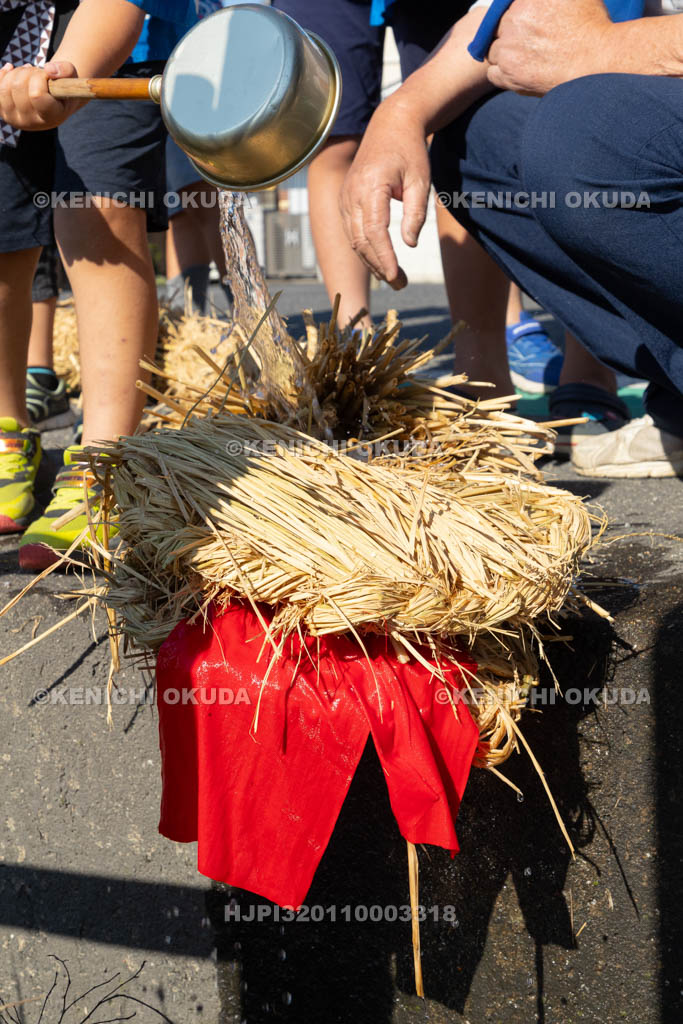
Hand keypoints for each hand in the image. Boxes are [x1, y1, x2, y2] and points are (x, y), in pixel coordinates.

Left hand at [0, 60, 79, 129]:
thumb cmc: (64, 89)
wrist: (53, 102)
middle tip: (39, 74)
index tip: (48, 76)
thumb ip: (66, 70)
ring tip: (30, 75)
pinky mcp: (2, 112)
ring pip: (6, 85)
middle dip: (29, 72)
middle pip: (18, 86)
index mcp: (50, 118)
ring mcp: (14, 119)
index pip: (36, 94)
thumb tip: (48, 68)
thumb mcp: (72, 79)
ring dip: (18, 72)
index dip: (40, 77)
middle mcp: (30, 123)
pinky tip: (12, 70)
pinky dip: (4, 74)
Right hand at [340, 99, 430, 288]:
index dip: (385, 258)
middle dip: (380, 267)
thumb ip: (416, 214)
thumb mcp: (421, 180)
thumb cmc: (410, 152)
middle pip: (361, 241)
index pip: (375, 232)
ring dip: (372, 262)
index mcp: (371, 187)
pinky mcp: (345, 200)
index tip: (396, 277)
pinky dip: (365, 250)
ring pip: (354, 240)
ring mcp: (345, 197)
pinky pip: (352, 232)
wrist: (390, 125)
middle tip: (401, 284)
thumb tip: (409, 245)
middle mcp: (351, 193)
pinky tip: (381, 261)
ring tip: (394, 278)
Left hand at [487, 0, 612, 94]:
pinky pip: (492, 73)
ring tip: (523, 57)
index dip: (514, 14)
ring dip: (505, 53)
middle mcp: (513, 20)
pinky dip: (501, 73)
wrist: (596, 60)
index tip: (525, 23)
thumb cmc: (591, 24)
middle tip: (528, 41)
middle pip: (498, 26)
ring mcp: (508, 49)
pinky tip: (516, 71)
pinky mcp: (509, 74)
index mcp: (524, 0)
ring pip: (493, 50)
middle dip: (509, 32)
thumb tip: (543, 2)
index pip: (504, 6)